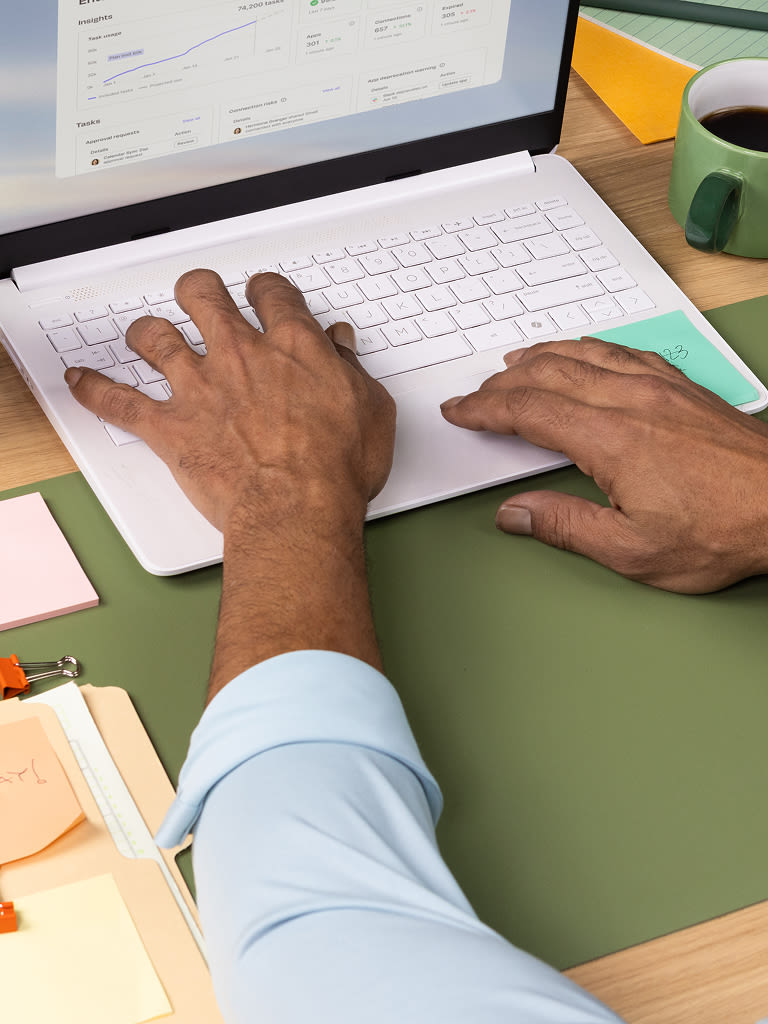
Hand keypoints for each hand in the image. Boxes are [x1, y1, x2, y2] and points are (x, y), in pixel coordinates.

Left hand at [65, 270, 395, 692]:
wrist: (297, 509)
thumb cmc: (335, 468)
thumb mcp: (370, 410)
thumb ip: (351, 371)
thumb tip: (341, 347)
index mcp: (292, 347)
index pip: (272, 294)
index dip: (267, 290)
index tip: (265, 295)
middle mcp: (240, 355)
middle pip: (204, 296)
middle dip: (200, 290)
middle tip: (201, 296)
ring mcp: (200, 388)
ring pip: (155, 337)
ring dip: (147, 332)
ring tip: (145, 334)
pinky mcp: (171, 427)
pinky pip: (119, 402)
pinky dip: (95, 391)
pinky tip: (81, 382)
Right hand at [440, 338, 767, 592]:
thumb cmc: (724, 529)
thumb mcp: (633, 551)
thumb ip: (565, 526)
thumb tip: (515, 513)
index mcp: (610, 439)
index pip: (528, 410)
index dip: (485, 409)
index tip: (461, 410)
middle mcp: (631, 401)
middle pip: (548, 374)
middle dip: (503, 382)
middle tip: (478, 393)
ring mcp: (660, 387)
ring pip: (583, 354)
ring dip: (541, 356)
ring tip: (515, 363)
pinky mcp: (683, 386)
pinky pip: (622, 351)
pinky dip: (587, 348)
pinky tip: (583, 351)